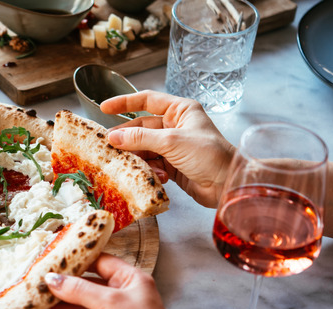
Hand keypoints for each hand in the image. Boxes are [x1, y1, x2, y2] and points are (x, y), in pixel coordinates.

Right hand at [41, 253, 190, 308]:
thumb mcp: (109, 303)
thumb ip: (78, 289)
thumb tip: (52, 278)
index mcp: (130, 279)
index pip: (100, 262)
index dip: (77, 261)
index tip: (52, 261)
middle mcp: (124, 296)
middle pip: (88, 287)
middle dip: (64, 290)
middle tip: (40, 289)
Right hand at [100, 90, 234, 207]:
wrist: (227, 183)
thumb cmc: (209, 155)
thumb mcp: (172, 142)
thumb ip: (141, 138)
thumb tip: (113, 136)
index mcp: (180, 110)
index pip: (147, 100)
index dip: (124, 103)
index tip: (104, 108)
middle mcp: (175, 125)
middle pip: (141, 128)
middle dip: (127, 138)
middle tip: (108, 146)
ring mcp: (173, 146)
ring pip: (143, 147)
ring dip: (138, 157)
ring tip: (130, 164)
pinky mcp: (171, 165)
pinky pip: (150, 163)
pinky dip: (149, 169)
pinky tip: (156, 176)